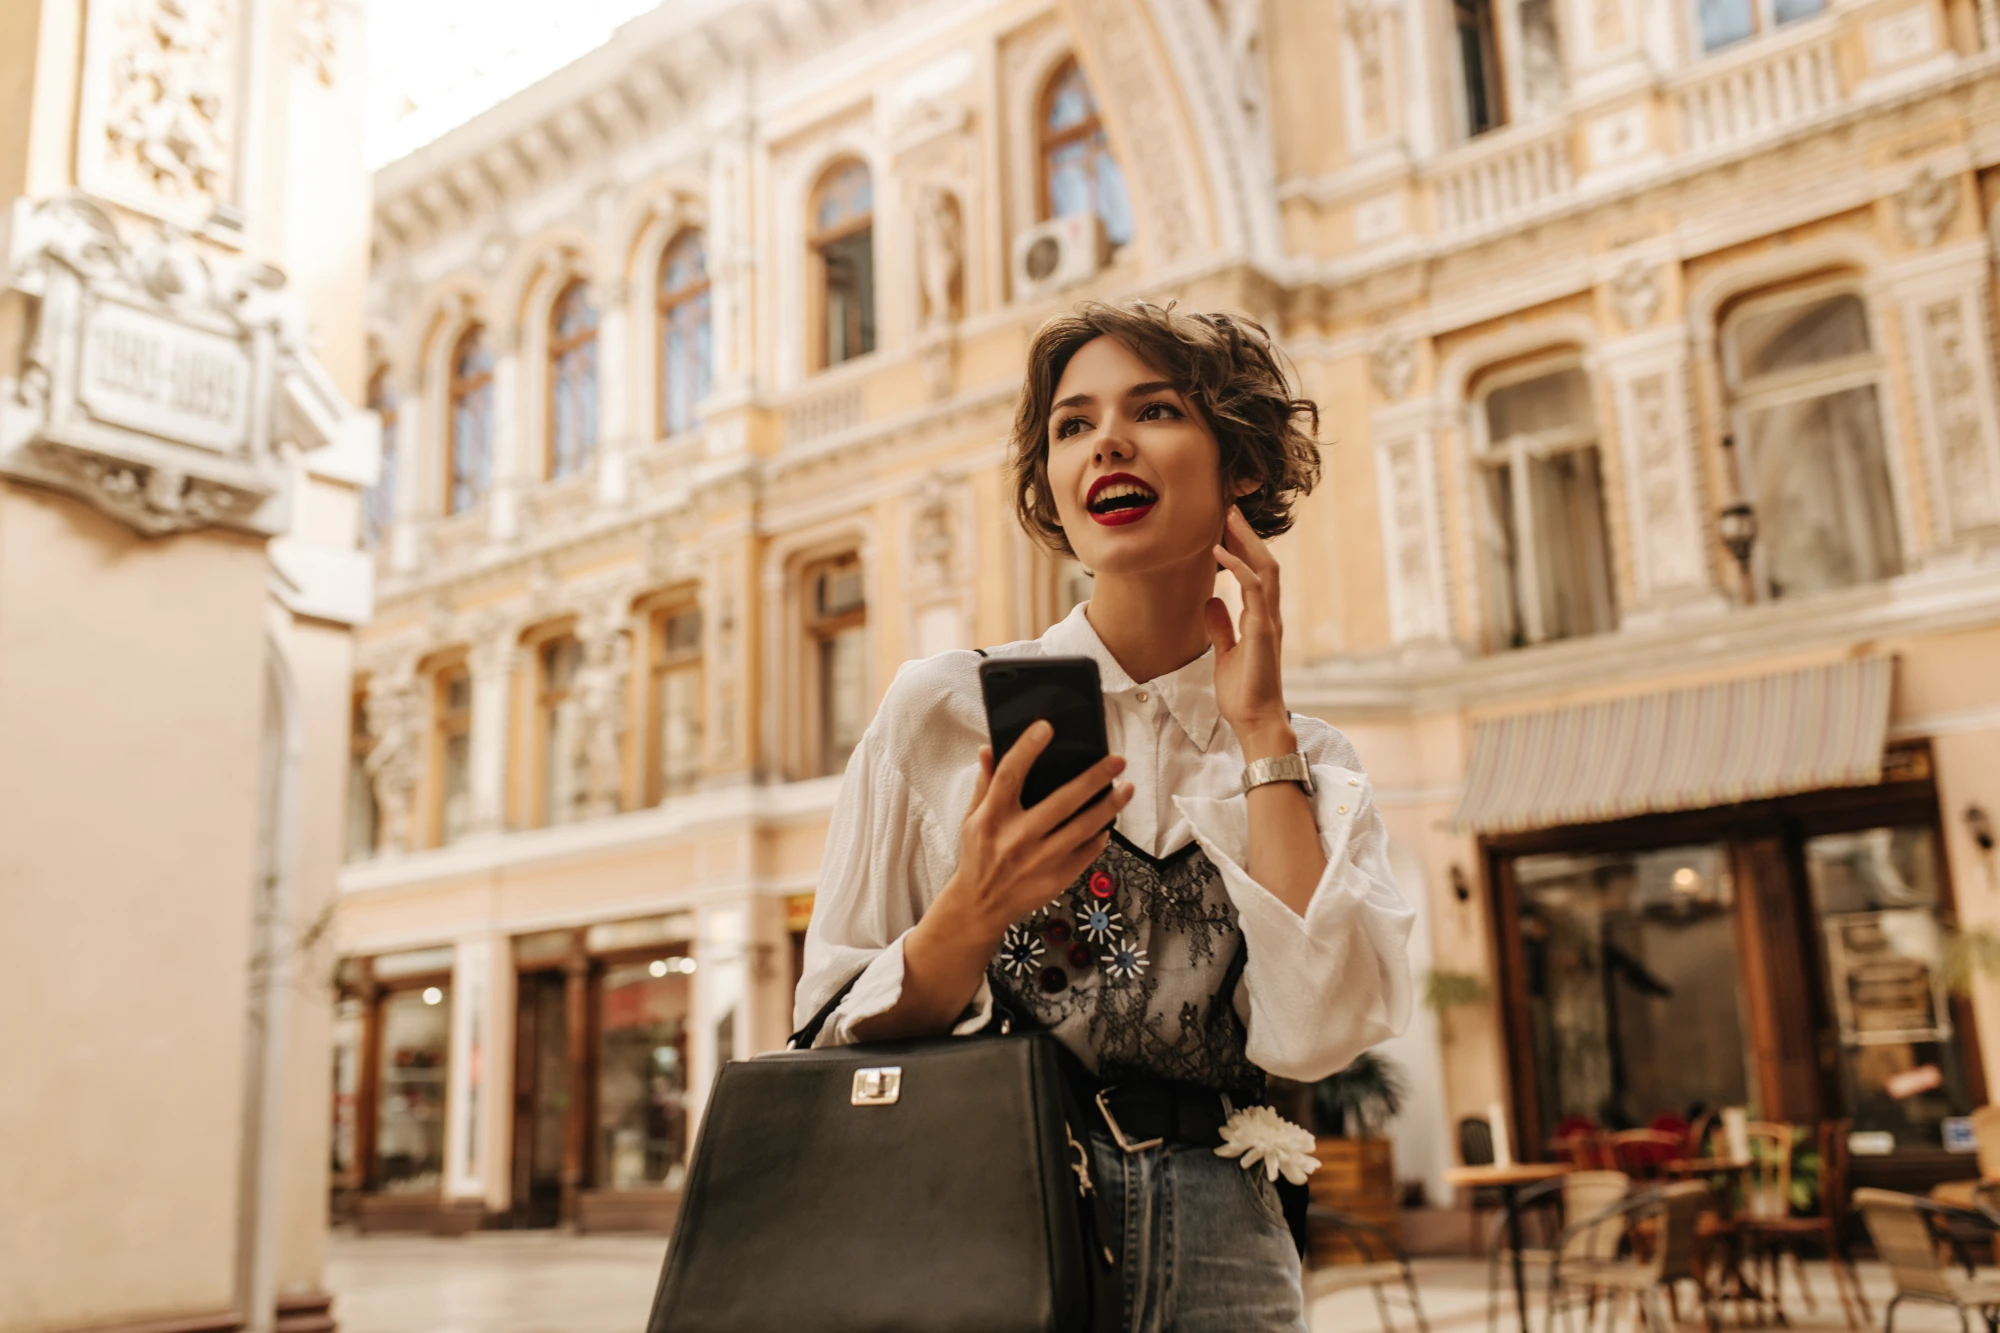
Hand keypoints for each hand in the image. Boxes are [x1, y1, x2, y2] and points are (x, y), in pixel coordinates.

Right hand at [941, 721, 1133, 939]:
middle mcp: (1017, 838)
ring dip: (1109, 806)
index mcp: (992, 818)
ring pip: (1083, 828)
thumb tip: (988, 748)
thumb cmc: (978, 855)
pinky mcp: (1056, 879)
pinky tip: (1109, 823)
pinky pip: (1086, 853)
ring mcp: (1039, 861)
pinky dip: (1100, 837)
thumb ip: (985, 783)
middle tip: (1117, 761)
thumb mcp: (972, 818)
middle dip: (1093, 778)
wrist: (981, 905)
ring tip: (1127, 788)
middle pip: (1061, 802)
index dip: (1027, 749)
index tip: (1046, 727)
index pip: (1010, 776)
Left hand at [1207, 507, 1295, 760]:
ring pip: (1265, 568)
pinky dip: (1237, 566)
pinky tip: (1219, 552)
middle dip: (1247, 534)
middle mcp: (1269, 615)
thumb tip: (1212, 601)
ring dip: (1246, 540)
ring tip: (1229, 516)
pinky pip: (1252, 588)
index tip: (1226, 526)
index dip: (1243, 548)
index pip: (1256, 573)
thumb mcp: (1225, 653)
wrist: (1254, 720)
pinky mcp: (1262, 630)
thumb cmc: (1243, 693)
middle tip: (1230, 508)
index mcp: (1261, 619)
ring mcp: (1269, 621)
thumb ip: (1222, 626)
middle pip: (1265, 562)